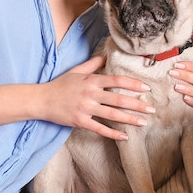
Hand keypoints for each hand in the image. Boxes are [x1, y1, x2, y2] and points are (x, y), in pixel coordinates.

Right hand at [38, 56, 154, 139]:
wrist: (41, 100)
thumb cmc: (59, 85)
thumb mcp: (76, 71)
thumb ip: (92, 64)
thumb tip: (105, 56)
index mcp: (91, 81)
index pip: (116, 80)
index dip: (132, 84)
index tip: (146, 88)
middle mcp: (90, 94)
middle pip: (118, 99)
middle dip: (137, 104)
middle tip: (152, 108)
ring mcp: (85, 108)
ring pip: (112, 115)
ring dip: (130, 119)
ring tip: (143, 122)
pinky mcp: (80, 121)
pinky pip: (100, 128)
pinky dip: (113, 133)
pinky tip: (125, 136)